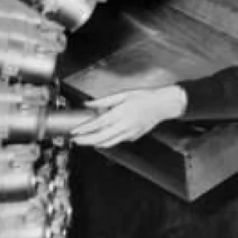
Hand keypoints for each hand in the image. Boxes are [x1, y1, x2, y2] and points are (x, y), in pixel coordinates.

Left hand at [70, 85, 186, 147]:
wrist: (163, 105)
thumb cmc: (145, 97)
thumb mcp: (123, 94)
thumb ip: (104, 101)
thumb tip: (89, 104)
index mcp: (120, 113)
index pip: (97, 124)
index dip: (84, 129)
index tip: (75, 131)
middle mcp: (123, 126)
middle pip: (99, 138)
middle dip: (85, 141)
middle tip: (76, 140)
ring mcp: (128, 133)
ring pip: (107, 143)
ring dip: (94, 143)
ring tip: (85, 141)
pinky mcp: (132, 137)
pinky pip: (116, 142)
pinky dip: (106, 142)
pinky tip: (101, 139)